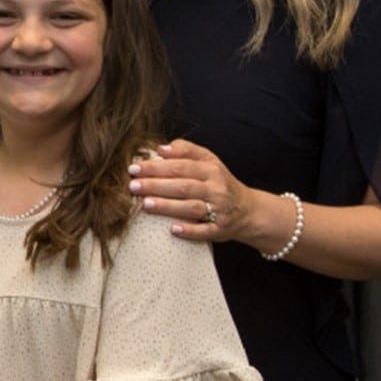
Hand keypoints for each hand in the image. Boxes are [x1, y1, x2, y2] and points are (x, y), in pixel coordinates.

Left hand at [128, 139, 257, 244]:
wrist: (248, 210)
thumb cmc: (219, 183)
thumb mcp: (209, 161)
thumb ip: (186, 151)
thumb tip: (161, 148)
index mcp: (211, 169)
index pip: (181, 166)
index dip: (157, 166)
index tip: (135, 168)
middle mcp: (215, 188)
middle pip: (183, 185)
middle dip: (156, 185)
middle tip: (133, 185)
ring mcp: (219, 210)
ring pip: (192, 207)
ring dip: (168, 206)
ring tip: (146, 204)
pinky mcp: (220, 229)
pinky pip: (205, 231)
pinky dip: (190, 230)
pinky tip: (173, 230)